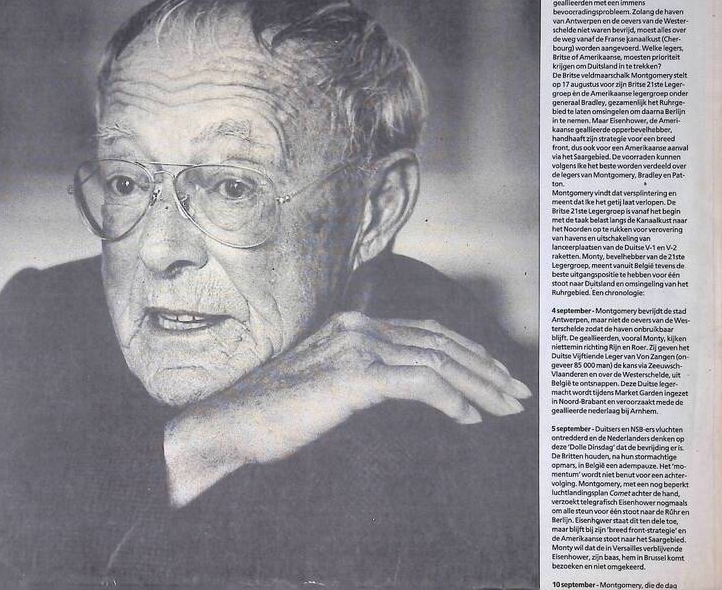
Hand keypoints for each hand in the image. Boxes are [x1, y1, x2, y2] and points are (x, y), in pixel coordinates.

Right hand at [164, 311, 530, 505]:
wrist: (230, 423)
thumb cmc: (274, 413)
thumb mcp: (327, 386)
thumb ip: (363, 376)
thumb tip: (404, 388)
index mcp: (354, 324)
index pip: (426, 332)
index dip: (468, 352)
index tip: (497, 377)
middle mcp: (358, 326)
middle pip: (440, 341)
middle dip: (485, 367)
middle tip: (518, 393)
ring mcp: (354, 347)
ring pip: (437, 360)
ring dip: (479, 384)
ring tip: (504, 408)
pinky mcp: (352, 375)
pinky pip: (419, 383)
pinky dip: (450, 398)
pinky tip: (467, 417)